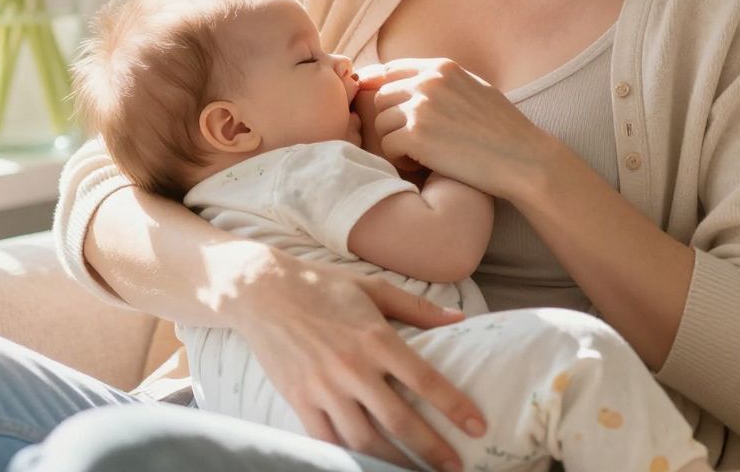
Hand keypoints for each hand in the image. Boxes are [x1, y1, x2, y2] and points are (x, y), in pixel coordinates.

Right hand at [227, 249, 487, 471]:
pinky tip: (368, 466)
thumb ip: (418, 308)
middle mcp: (352, 367)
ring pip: (365, 439)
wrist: (262, 291)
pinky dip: (350, 457)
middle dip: (432, 448)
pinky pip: (328, 441)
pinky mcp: (299, 400)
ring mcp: (323, 388)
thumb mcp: (373, 288)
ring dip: (394, 462)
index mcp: (376, 337)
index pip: (425, 381)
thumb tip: (460, 320)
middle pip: (400, 420)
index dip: (455, 407)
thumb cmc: (322, 285)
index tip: (477, 427)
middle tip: (456, 467)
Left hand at [359, 58, 545, 200]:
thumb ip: (442, 82)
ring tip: (419, 154)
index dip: (382, 90)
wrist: (523, 159)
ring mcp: (421, 107)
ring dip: (395, 140)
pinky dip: (400, 159)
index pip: (391, 69)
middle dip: (391, 120)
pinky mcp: (416, 136)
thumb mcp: (474, 89)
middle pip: (381, 97)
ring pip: (381, 122)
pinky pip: (387, 146)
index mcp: (442, 68)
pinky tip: (422, 165)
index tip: (389, 111)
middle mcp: (428, 82)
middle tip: (412, 140)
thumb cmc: (503, 129)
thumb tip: (407, 82)